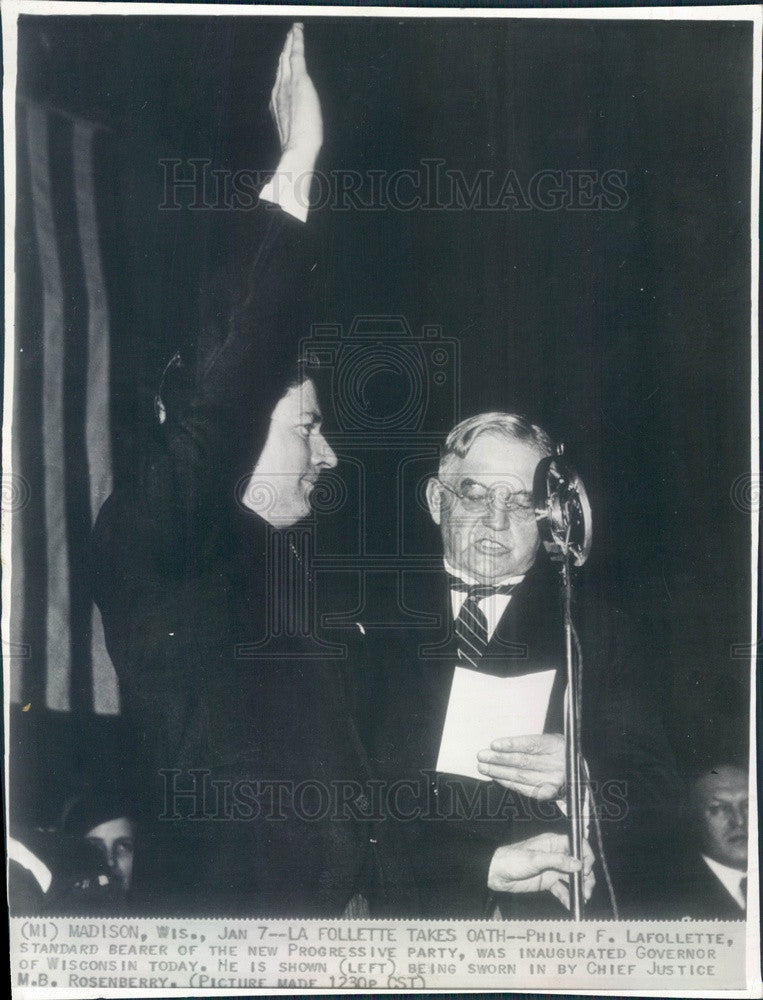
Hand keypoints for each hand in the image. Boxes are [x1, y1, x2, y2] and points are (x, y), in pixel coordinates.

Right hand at [270, 23, 322, 160]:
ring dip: (290, 42)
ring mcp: (287, 84)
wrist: (298, 147)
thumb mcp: (293, 134)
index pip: (280, 81)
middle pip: (281, 66)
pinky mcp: (299, 79)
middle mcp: (279, 91)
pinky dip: (297, 41)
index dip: (282, 69)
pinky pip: (297, 54)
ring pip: (287, 57)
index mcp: (278, 103)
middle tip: (288, 39)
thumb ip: (291, 127)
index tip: (283, 59)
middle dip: (284, 52)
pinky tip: (298, 30)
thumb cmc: (299, 147)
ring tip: (292, 32)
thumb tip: (292, 133)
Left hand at [477, 733, 564, 799]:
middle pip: (523, 761)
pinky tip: (495, 777)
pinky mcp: (547, 794)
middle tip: (482, 756)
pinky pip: (522, 788)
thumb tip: (501, 746)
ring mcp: (552, 781)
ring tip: (483, 766)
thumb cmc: (558, 754)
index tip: (494, 744)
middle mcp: (557, 765)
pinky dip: (506, 782)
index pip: (531, 744)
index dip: (511, 745)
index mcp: (557, 746)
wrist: (577, 776)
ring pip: (520, 776)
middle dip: (499, 759)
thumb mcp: (552, 741)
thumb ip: (532, 742)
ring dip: (498, 772)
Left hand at [487, 832, 595, 908]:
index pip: (576, 844)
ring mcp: (553, 869)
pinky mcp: (548, 882)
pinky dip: (568, 897)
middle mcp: (556, 855)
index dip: (585, 855)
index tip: (587, 868)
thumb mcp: (535, 858)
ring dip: (580, 887)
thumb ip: (558, 860)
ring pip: (573, 878)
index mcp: (553, 843)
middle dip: (586, 876)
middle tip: (587, 889)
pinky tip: (571, 904)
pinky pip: (562, 890)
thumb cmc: (513, 859)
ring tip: (583, 898)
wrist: (498, 873)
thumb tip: (578, 864)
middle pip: (578, 863)